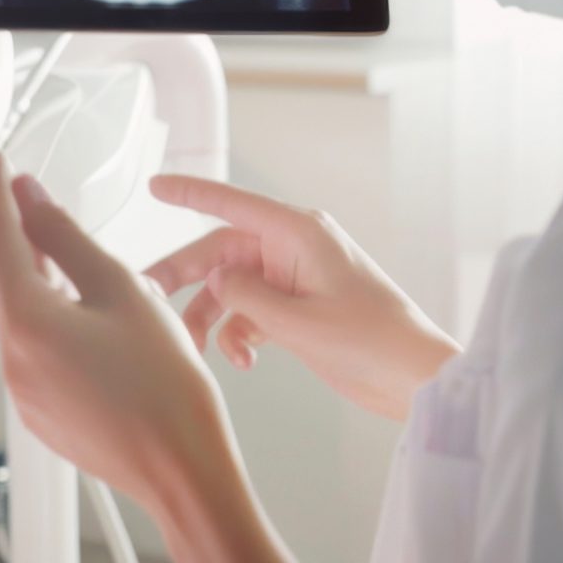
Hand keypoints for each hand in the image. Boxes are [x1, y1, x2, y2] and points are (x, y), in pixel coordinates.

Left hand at [0, 142, 238, 517]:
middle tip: (22, 191)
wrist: (185, 472)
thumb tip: (30, 198)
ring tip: (57, 246)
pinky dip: (47, 319)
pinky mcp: (42, 413)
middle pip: (2, 279)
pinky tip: (78, 309)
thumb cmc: (166, 385)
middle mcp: (12, 360)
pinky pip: (34, 350)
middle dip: (11, 233)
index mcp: (26, 324)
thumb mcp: (122, 290)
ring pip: (19, 316)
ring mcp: (24, 393)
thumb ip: (66, 238)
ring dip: (33, 277)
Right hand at [144, 176, 459, 421]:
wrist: (414, 377)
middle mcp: (294, 248)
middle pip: (222, 253)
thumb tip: (214, 281)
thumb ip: (246, 298)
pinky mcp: (300, 308)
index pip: (231, 204)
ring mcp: (296, 278)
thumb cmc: (373, 341)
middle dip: (185, 276)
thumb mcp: (299, 322)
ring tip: (200, 349)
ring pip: (233, 287)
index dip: (189, 193)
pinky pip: (252, 311)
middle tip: (147, 295)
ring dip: (213, 317)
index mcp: (298, 233)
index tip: (154, 186)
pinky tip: (244, 361)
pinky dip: (240, 334)